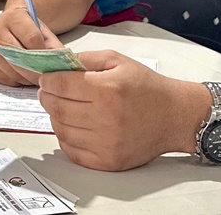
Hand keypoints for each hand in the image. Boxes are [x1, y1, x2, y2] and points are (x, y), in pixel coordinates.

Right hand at [0, 6, 62, 85]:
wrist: (14, 25)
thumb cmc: (29, 29)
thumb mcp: (45, 33)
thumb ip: (54, 47)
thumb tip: (61, 66)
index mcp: (13, 17)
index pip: (31, 38)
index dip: (44, 52)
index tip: (52, 61)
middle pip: (18, 56)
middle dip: (35, 70)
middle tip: (47, 77)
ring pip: (10, 70)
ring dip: (26, 78)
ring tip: (36, 77)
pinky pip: (3, 78)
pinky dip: (16, 81)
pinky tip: (23, 76)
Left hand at [38, 50, 202, 170]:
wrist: (175, 116)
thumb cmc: (148, 88)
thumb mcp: (118, 61)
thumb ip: (85, 59)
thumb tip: (56, 64)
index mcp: (107, 89)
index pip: (60, 85)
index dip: (47, 80)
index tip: (45, 79)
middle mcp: (106, 118)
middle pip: (56, 108)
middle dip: (47, 97)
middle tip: (48, 92)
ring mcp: (106, 143)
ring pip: (60, 130)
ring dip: (55, 117)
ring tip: (62, 108)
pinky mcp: (108, 161)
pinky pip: (72, 151)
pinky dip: (65, 138)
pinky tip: (72, 127)